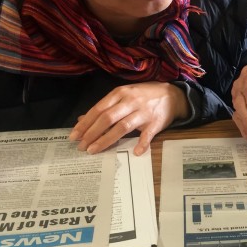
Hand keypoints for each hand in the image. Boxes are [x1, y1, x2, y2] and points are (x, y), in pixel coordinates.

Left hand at [69, 82, 188, 155]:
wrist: (171, 95)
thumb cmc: (143, 96)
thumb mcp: (122, 96)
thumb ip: (104, 107)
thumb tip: (83, 119)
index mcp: (120, 94)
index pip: (98, 110)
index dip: (85, 124)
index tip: (74, 136)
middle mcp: (130, 102)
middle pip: (107, 118)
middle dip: (92, 133)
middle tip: (81, 146)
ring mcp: (143, 112)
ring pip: (122, 127)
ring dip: (106, 140)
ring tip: (94, 150)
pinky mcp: (156, 122)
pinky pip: (147, 135)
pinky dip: (141, 144)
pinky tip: (134, 152)